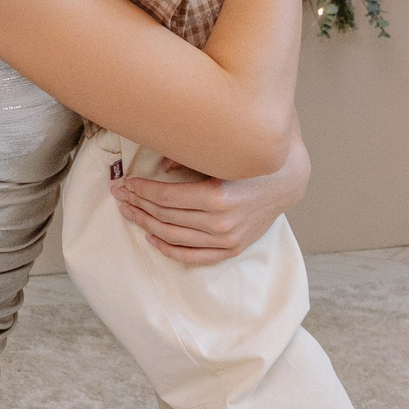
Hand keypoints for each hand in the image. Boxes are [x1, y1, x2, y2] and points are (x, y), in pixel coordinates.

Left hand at [111, 135, 310, 265]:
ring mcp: (227, 239)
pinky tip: (152, 238)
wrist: (288, 178)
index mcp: (217, 196)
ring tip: (129, 212)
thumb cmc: (253, 158)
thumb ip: (190, 156)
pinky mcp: (233, 248)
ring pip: (174, 236)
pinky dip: (170, 250)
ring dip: (146, 224)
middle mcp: (221, 222)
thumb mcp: (222, 152)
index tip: (124, 183)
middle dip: (138, 204)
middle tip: (119, 194)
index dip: (140, 190)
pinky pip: (194, 256)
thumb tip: (161, 164)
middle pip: (165, 216)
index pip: (165, 198)